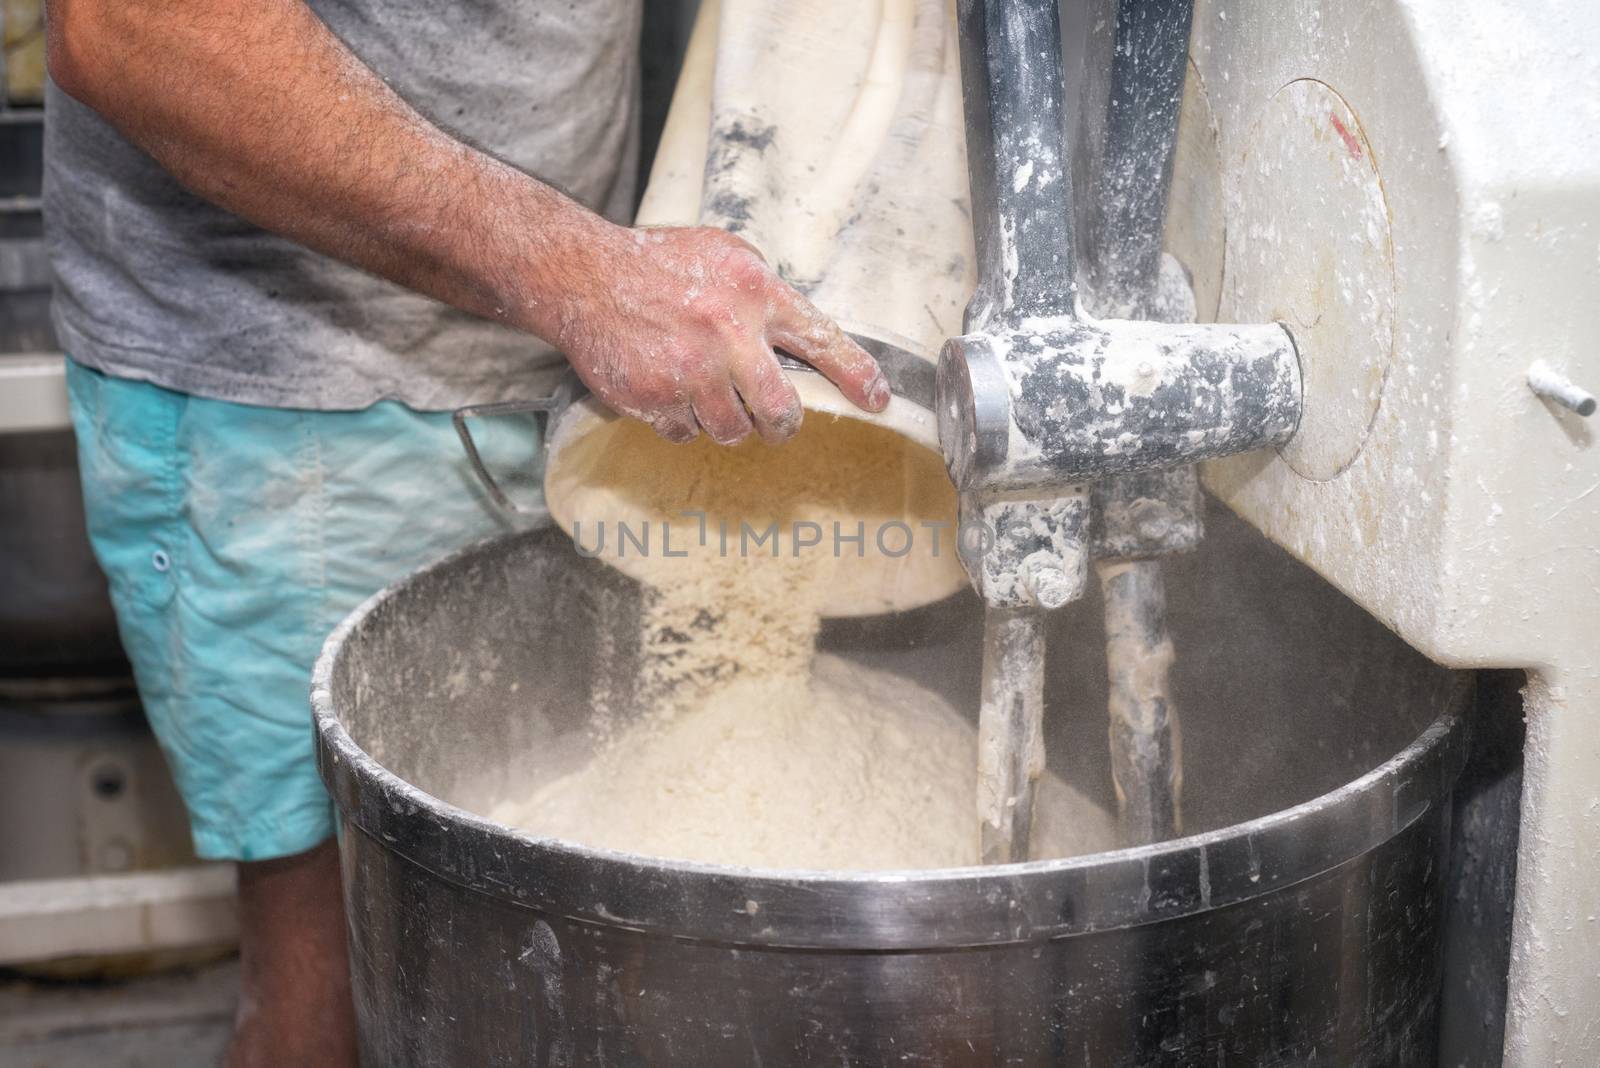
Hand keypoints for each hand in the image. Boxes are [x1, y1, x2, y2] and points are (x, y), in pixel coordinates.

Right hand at [553, 225, 889, 444]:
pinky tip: (667, 389)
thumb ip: (765, 295)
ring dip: (725, 419)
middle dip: (781, 424)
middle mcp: (727, 334)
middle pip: (780, 411)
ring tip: (703, 387)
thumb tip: (801, 340)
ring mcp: (689, 372)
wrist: (583, 275)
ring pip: (732, 430)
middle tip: (774, 421)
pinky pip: (686, 433)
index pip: (821, 340)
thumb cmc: (660, 264)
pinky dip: (682, 420)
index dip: (856, 375)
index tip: (879, 400)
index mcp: (753, 292)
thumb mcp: (725, 256)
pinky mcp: (654, 399)